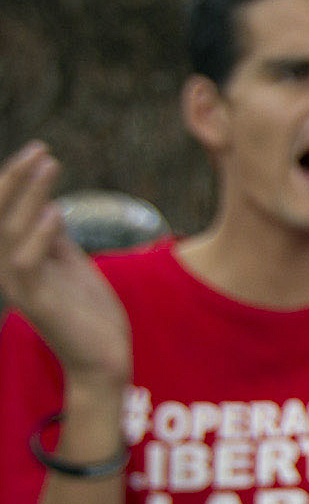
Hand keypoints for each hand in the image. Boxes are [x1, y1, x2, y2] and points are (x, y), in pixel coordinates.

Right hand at [0, 143, 131, 387]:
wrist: (104, 354)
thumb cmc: (87, 310)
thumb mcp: (68, 263)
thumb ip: (53, 237)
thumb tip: (46, 203)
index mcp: (14, 258)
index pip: (2, 212)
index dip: (13, 181)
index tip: (37, 152)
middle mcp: (7, 269)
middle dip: (14, 179)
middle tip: (40, 149)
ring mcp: (19, 285)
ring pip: (9, 232)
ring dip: (29, 195)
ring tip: (49, 165)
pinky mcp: (36, 301)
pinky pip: (27, 262)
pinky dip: (40, 234)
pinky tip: (57, 211)